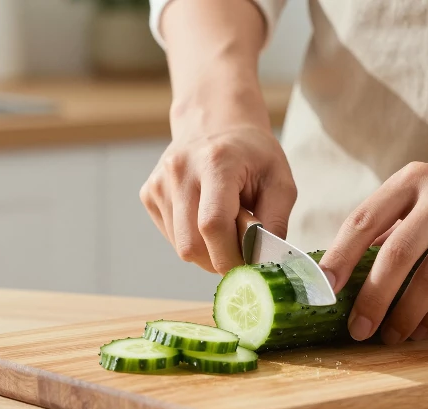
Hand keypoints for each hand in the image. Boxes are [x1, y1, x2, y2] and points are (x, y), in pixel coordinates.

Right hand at [140, 124, 295, 273]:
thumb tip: (265, 261)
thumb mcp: (279, 180)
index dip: (230, 255)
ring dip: (205, 251)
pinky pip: (170, 236)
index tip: (248, 266)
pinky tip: (204, 218)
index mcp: (215, 162)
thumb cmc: (251, 154)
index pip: (213, 225)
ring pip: (180, 246)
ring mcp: (159, 182)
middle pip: (190, 244)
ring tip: (224, 227)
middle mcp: (180, 170)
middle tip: (238, 252)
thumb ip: (275, 221)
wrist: (214, 123)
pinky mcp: (148, 193)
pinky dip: (191, 239)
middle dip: (217, 260)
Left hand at [318, 154, 427, 344]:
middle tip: (357, 329)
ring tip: (390, 336)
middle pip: (396, 254)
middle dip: (372, 298)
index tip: (323, 289)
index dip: (339, 257)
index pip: (363, 220)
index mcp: (411, 179)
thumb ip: (387, 224)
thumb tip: (344, 269)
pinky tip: (421, 330)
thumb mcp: (421, 191)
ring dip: (405, 315)